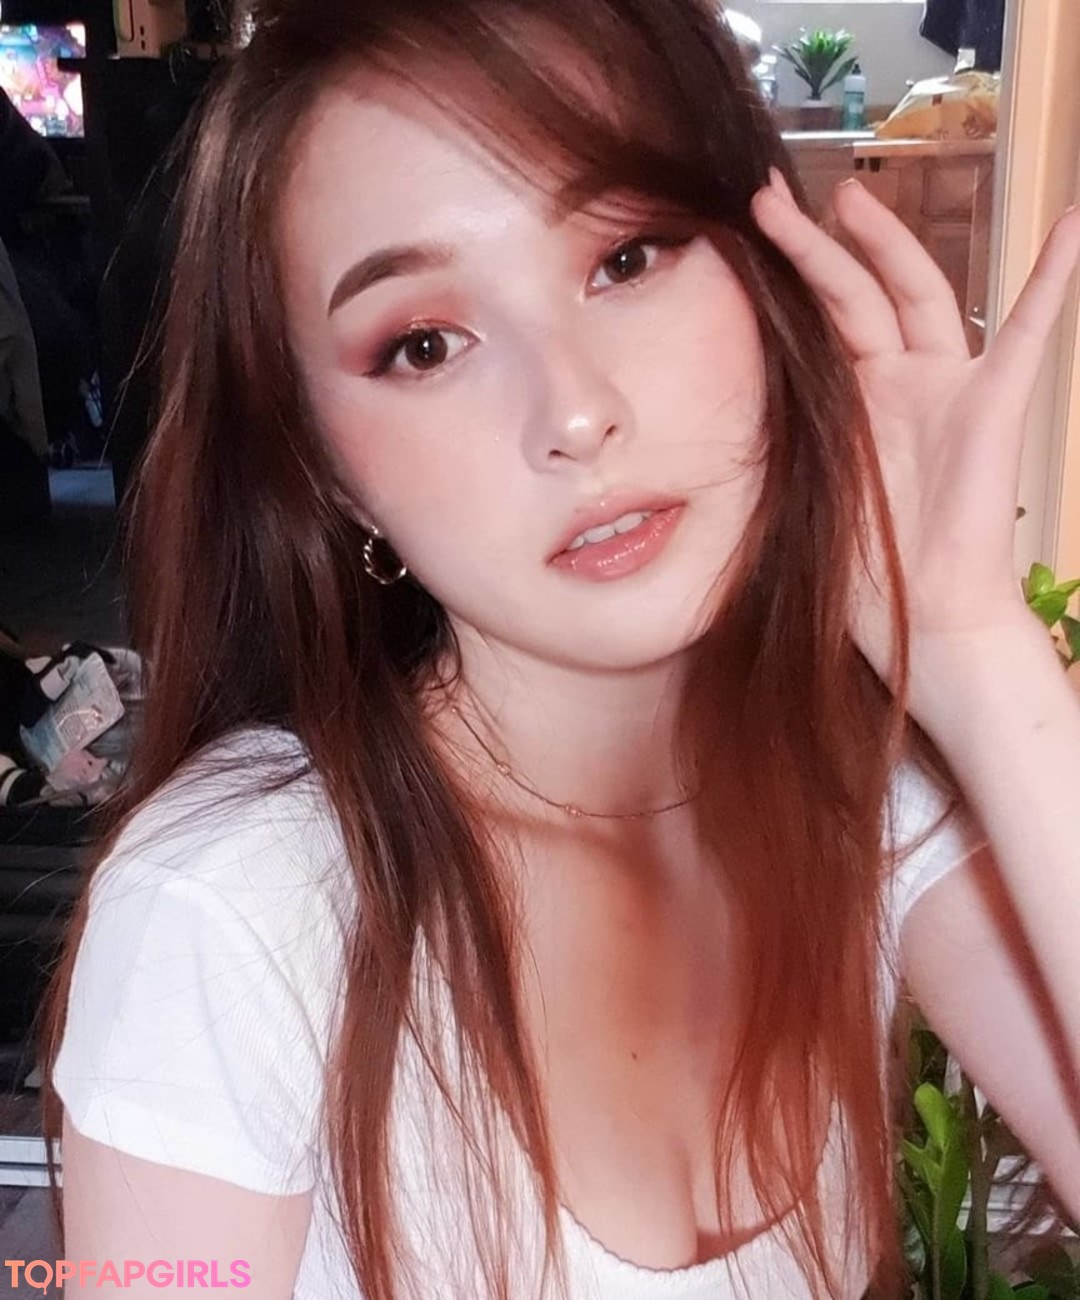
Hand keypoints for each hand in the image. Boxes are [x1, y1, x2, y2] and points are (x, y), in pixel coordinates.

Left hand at [750, 168, 1079, 710]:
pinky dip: (1053, 279)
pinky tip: (1070, 223)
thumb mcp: (801, 493)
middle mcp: (899, 386)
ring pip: (919, 297)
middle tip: (775, 199)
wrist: (922, 616)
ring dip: (890, 245)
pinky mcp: (991, 405)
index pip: (821, 327)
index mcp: (855, 406)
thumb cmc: (865, 570)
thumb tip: (705, 418)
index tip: (745, 240)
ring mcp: (947, 389)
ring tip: (852, 198)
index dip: (789, 282)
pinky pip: (1029, 333)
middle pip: (860, 296)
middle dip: (821, 246)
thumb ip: (775, 443)